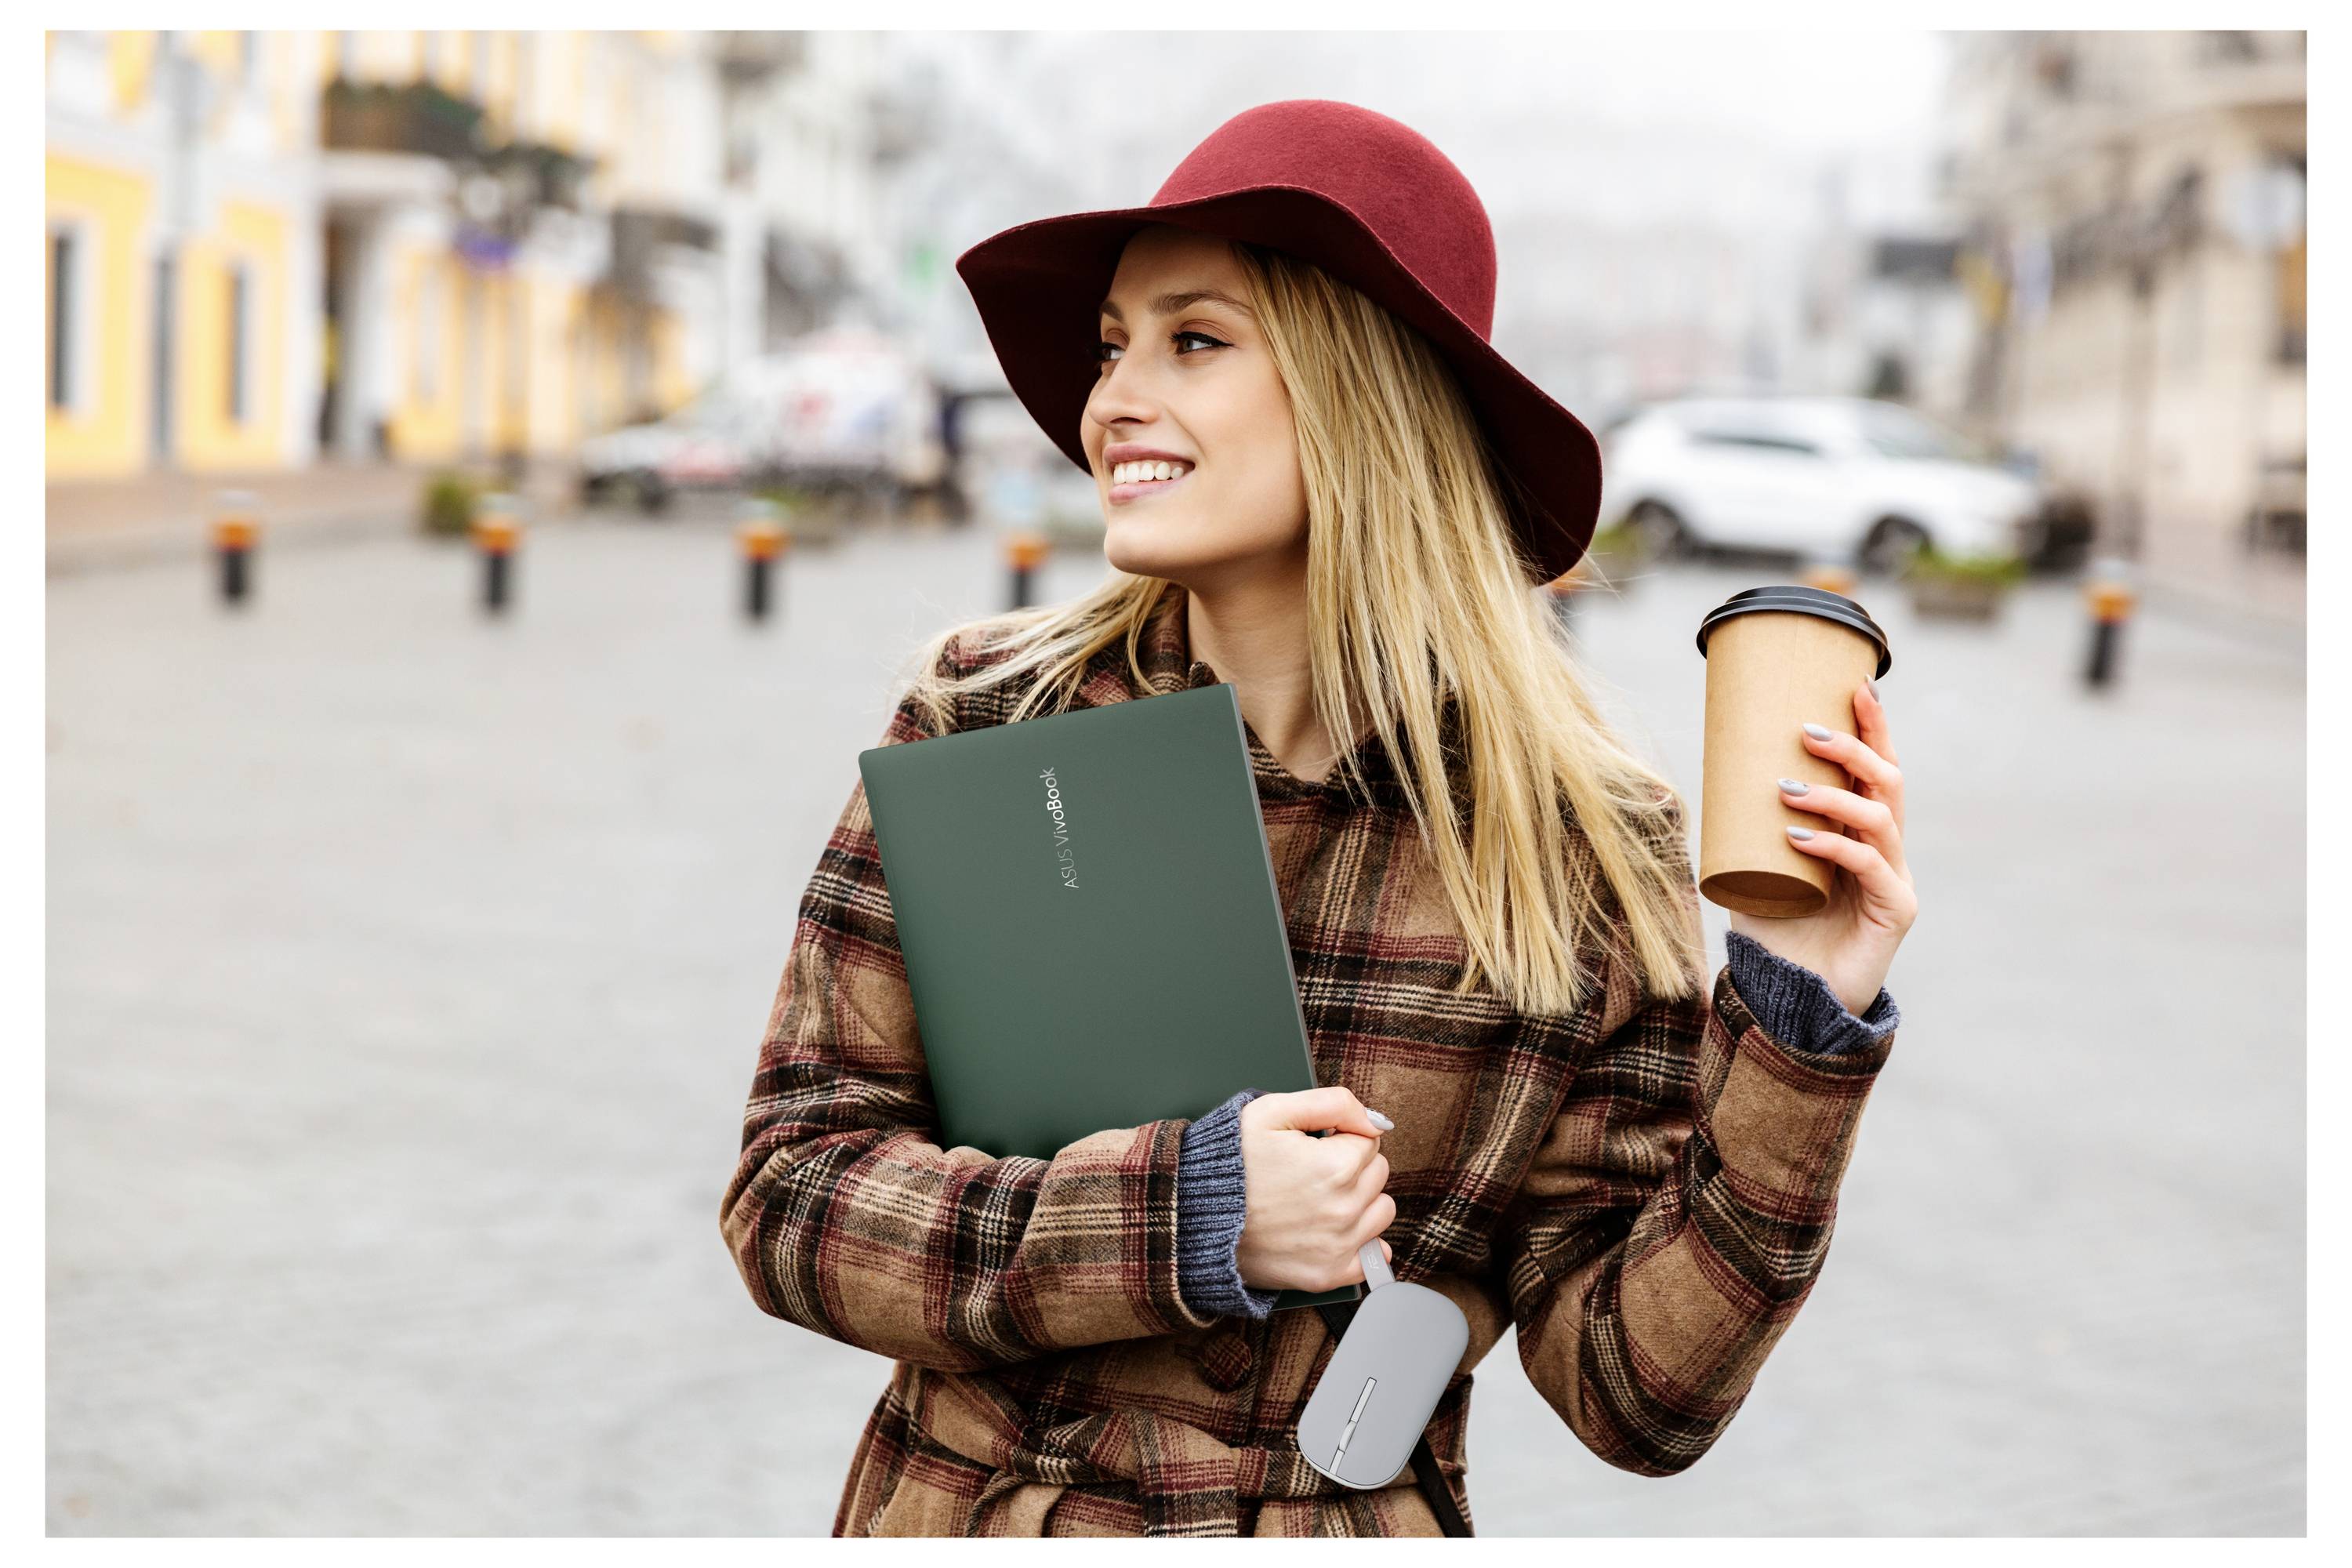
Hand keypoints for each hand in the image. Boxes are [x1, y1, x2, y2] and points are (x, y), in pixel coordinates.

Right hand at [1232, 1087, 1394, 1293]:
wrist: (1193, 1216)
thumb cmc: (1229, 1161)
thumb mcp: (1270, 1110)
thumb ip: (1334, 1103)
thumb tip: (1376, 1120)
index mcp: (1335, 1166)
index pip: (1370, 1139)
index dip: (1340, 1138)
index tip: (1313, 1146)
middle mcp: (1343, 1208)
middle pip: (1377, 1173)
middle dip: (1351, 1166)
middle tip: (1310, 1171)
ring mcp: (1337, 1245)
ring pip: (1381, 1211)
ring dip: (1360, 1202)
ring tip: (1318, 1199)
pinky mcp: (1328, 1274)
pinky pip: (1373, 1256)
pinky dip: (1361, 1244)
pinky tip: (1331, 1231)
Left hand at [1727, 677, 1917, 1015]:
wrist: (1792, 1000)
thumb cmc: (1775, 931)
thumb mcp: (1753, 868)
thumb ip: (1743, 830)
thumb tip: (1706, 776)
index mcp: (1861, 832)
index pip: (1875, 769)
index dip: (1873, 726)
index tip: (1856, 684)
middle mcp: (1886, 849)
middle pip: (1888, 781)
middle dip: (1855, 747)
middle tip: (1807, 730)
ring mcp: (1895, 879)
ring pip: (1881, 816)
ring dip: (1834, 794)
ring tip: (1787, 787)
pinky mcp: (1895, 910)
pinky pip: (1870, 865)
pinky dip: (1833, 845)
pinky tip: (1797, 837)